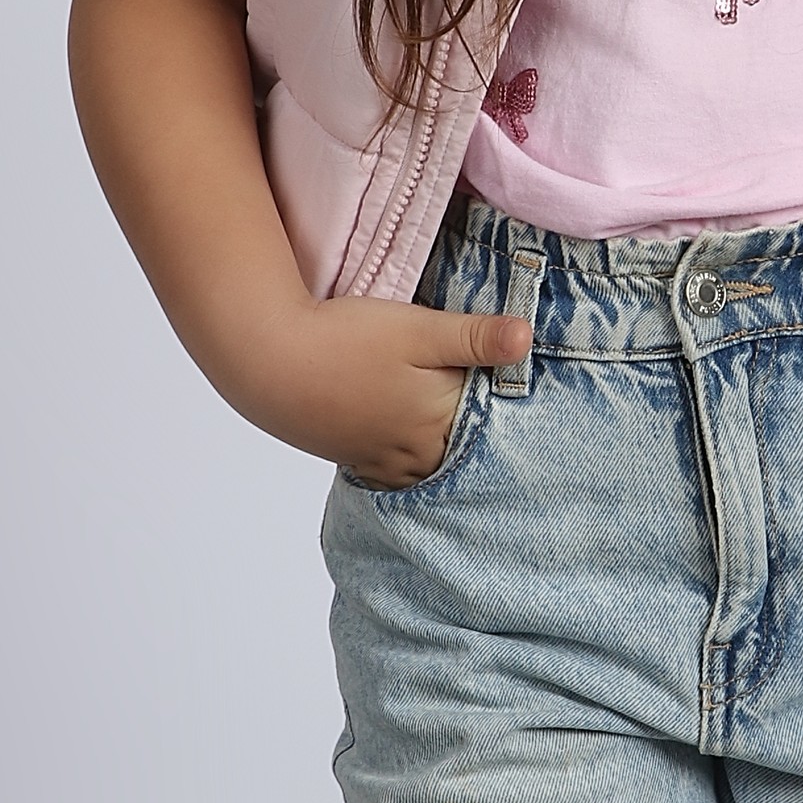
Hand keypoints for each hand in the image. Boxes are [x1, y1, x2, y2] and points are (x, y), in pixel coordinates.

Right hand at [254, 297, 532, 486]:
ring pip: (433, 464)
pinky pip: (398, 472)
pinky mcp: (355, 458)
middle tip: (510, 424)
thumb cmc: (345, 340)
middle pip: (465, 450)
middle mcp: (417, 453)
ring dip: (447, 450)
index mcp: (441, 422)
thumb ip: (475, 337)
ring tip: (461, 428)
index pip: (495, 424)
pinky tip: (415, 444)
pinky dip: (413, 460)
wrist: (268, 361)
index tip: (534, 400)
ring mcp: (384, 461)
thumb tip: (529, 339)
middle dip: (483, 435)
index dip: (510, 407)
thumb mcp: (418, 329)